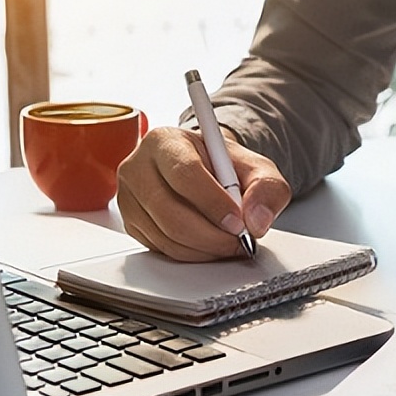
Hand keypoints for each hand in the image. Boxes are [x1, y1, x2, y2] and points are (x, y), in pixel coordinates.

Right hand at [116, 126, 290, 261]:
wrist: (206, 172)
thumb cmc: (224, 167)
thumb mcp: (256, 168)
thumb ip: (266, 187)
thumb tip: (256, 220)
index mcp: (165, 141)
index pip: (185, 174)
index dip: (213, 203)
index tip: (238, 222)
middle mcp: (138, 167)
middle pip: (170, 212)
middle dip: (211, 235)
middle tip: (238, 240)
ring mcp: (129, 198)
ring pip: (166, 236)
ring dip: (204, 248)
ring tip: (228, 242)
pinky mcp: (131, 223)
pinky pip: (161, 249)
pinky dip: (191, 254)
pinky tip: (209, 244)